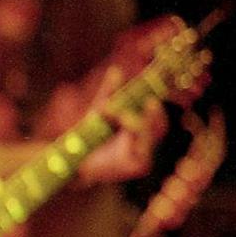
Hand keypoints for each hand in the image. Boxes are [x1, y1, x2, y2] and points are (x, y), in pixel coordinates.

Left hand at [79, 67, 167, 184]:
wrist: (74, 159)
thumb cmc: (89, 136)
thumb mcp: (99, 110)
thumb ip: (109, 92)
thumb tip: (116, 70)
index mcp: (140, 129)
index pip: (156, 115)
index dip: (157, 102)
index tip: (152, 89)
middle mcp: (145, 143)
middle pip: (160, 125)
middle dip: (154, 112)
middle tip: (149, 101)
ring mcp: (144, 156)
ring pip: (152, 136)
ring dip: (138, 122)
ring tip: (119, 114)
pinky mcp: (139, 167)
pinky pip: (145, 151)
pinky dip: (135, 137)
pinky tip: (122, 126)